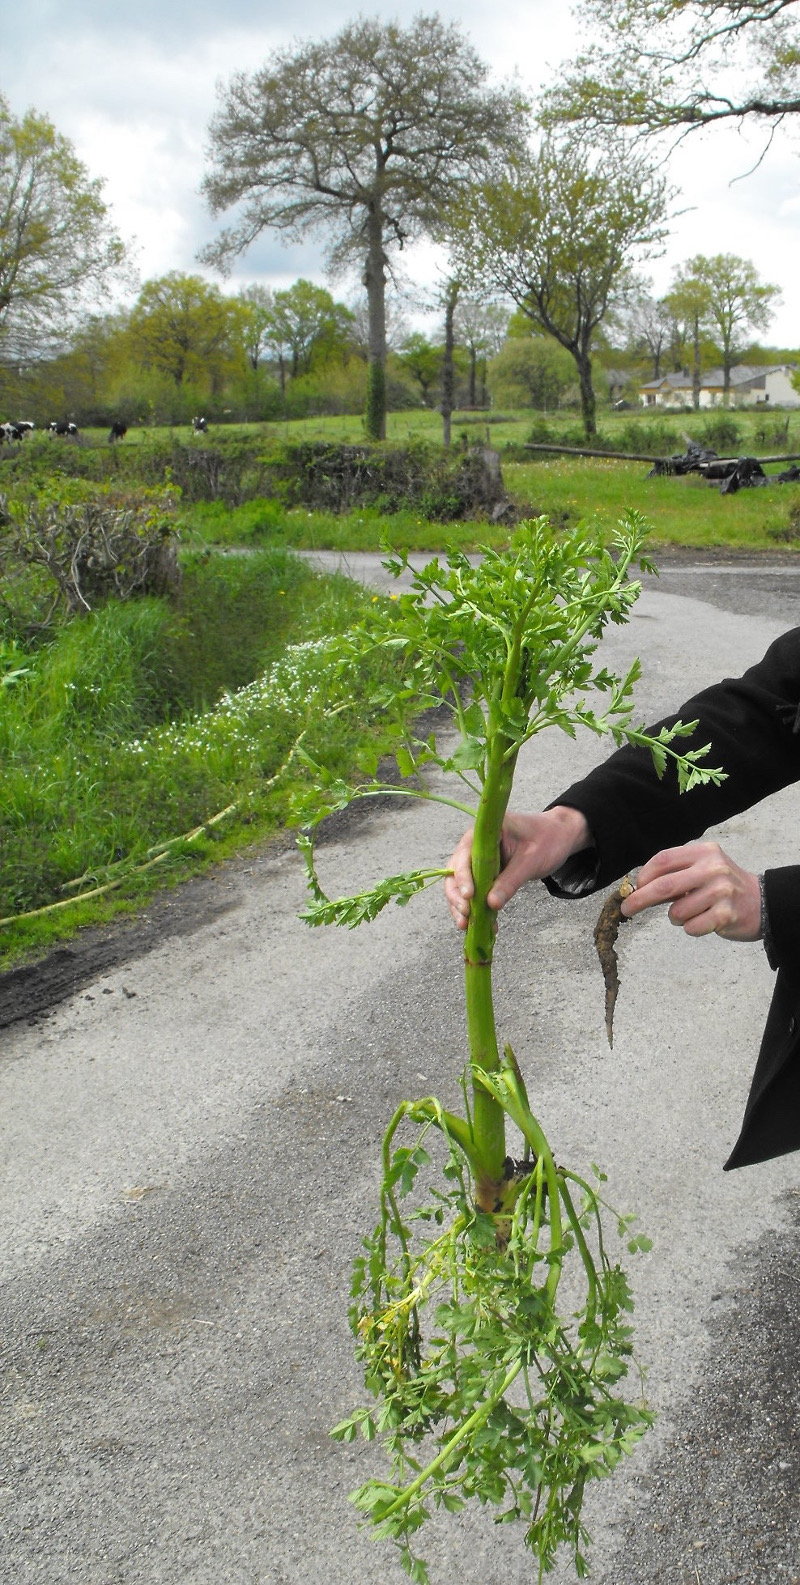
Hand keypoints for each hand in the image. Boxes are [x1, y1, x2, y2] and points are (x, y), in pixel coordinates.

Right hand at [445, 806, 591, 929]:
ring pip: (460, 884)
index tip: (468, 896)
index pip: (464, 854)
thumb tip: (491, 904)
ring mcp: (478, 860)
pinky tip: (484, 925)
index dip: (462, 876)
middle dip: (457, 895)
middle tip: (465, 915)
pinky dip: (476, 907)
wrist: (559, 837)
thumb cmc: (547, 841)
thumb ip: (511, 881)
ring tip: (466, 925)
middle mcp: (475, 845)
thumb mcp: (531, 861)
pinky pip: (475, 891)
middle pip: (455, 871)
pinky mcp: (485, 873)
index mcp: (484, 833)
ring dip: (460, 905)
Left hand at [620, 841, 761, 939]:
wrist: (762, 902)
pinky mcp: (726, 914)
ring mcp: (721, 891)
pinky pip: (691, 927)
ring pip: (677, 912)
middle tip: (627, 909)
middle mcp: (713, 868)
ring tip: (692, 912)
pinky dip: (690, 928)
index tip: (635, 888)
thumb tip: (638, 888)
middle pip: (664, 886)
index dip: (644, 875)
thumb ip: (675, 874)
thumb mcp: (702, 869)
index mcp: (704, 852)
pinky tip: (705, 921)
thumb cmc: (723, 886)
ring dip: (675, 918)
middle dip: (640, 899)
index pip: (663, 860)